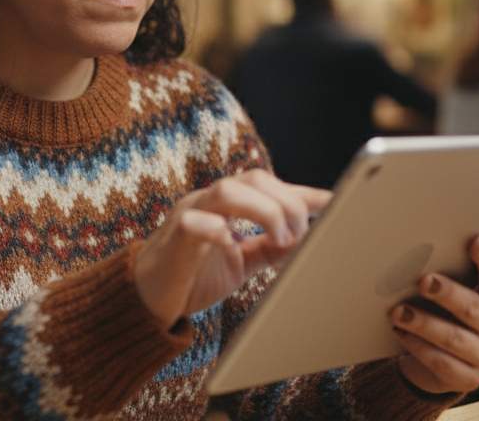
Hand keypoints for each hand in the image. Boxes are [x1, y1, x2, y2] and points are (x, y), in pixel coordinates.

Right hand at [134, 168, 331, 327]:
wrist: (145, 300)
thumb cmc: (192, 276)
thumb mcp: (241, 262)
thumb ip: (269, 247)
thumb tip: (304, 239)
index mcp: (225, 204)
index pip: (267, 185)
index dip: (301, 192)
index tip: (333, 201)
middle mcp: (208, 201)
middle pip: (253, 178)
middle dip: (286, 202)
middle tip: (298, 234)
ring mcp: (188, 215)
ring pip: (228, 189)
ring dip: (263, 211)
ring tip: (279, 238)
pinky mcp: (173, 238)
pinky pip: (195, 223)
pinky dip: (219, 231)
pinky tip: (233, 247)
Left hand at [389, 235, 478, 394]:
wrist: (440, 358)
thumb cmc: (446, 310)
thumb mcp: (454, 291)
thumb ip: (448, 275)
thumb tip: (417, 254)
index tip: (476, 240)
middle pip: (474, 309)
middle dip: (448, 294)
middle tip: (424, 281)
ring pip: (455, 339)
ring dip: (424, 324)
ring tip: (397, 311)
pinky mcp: (470, 380)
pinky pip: (441, 363)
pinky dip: (418, 347)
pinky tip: (400, 333)